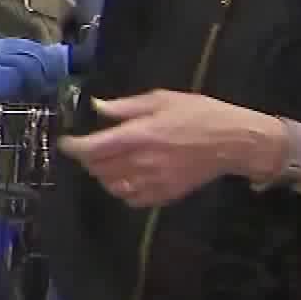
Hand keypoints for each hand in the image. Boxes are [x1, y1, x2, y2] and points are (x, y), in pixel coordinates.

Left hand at [57, 90, 281, 208]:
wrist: (234, 141)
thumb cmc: (199, 114)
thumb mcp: (161, 100)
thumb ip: (125, 107)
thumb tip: (96, 107)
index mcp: (138, 135)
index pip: (93, 148)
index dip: (73, 147)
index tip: (66, 142)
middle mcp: (141, 162)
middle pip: (98, 168)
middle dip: (88, 159)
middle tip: (92, 148)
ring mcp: (153, 181)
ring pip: (112, 186)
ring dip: (103, 175)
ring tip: (108, 162)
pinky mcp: (165, 195)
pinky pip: (132, 199)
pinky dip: (122, 191)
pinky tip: (127, 178)